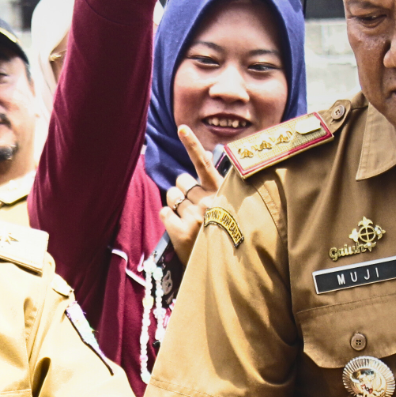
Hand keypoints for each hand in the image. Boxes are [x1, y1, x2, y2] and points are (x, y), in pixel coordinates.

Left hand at [158, 124, 223, 264]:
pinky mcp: (180, 233)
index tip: (181, 127)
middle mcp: (209, 202)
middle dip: (183, 188)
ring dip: (175, 202)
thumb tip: (206, 155)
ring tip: (187, 216)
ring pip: (171, 195)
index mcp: (223, 193)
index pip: (204, 164)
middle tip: (192, 204)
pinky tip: (179, 226)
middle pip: (181, 181)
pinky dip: (168, 217)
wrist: (228, 269)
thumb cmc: (229, 233)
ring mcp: (194, 218)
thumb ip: (218, 184)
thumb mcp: (231, 206)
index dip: (192, 144)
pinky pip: (164, 212)